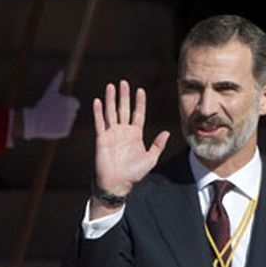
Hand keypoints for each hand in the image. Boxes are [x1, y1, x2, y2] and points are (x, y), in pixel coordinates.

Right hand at [22, 70, 80, 139]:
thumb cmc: (43, 105)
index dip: (66, 104)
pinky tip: (53, 125)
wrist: (34, 121)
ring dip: (63, 120)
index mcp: (71, 102)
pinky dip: (60, 128)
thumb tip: (61, 71)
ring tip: (53, 119)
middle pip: (73, 112)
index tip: (58, 106)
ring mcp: (69, 123)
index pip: (75, 104)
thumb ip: (57, 81)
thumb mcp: (50, 92)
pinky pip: (66, 129)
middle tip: (54, 113)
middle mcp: (72, 112)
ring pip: (70, 121)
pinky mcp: (66, 132)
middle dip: (65, 112)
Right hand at [93, 80, 169, 199]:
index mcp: (135, 134)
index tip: (140, 90)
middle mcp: (123, 131)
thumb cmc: (134, 173)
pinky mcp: (102, 139)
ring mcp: (112, 134)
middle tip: (123, 82)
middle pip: (124, 109)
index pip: (138, 114)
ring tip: (111, 86)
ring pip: (111, 112)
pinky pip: (100, 123)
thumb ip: (158, 145)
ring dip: (110, 99)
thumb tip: (167, 132)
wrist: (118, 184)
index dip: (139, 102)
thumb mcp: (150, 159)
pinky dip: (98, 112)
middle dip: (124, 96)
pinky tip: (98, 101)